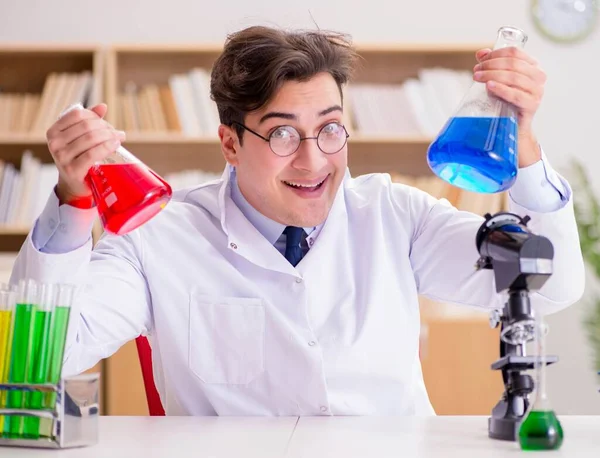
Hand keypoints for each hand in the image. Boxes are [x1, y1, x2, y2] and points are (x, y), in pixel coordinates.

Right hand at [46, 104, 125, 202]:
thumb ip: (88, 121)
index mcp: (53, 131)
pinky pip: (93, 154)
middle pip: (86, 126)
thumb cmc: (78, 158)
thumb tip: (103, 106)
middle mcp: (54, 143)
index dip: (95, 116)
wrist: (74, 184)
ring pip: (91, 138)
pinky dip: (107, 147)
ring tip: (119, 138)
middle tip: (116, 133)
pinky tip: (115, 145)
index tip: (106, 124)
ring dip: (110, 136)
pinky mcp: (72, 170)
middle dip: (105, 127)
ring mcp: (62, 157)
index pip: (77, 115)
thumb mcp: (78, 139)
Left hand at [473, 47, 545, 166]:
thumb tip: (481, 53)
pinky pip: (516, 95)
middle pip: (513, 64)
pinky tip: (489, 86)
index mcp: (532, 66)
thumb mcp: (498, 80)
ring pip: (514, 77)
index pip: (515, 52)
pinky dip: (501, 89)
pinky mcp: (532, 105)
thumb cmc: (505, 101)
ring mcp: (537, 91)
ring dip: (492, 75)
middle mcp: (538, 77)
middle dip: (491, 65)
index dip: (496, 54)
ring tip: (477, 78)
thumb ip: (491, 65)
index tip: (480, 60)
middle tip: (476, 71)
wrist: (513, 126)